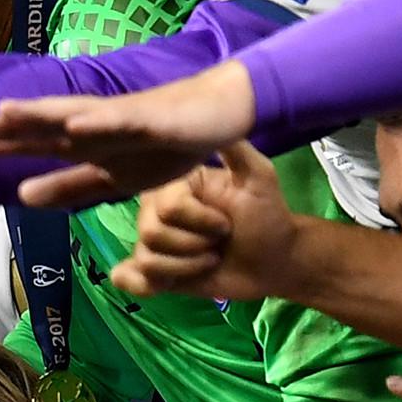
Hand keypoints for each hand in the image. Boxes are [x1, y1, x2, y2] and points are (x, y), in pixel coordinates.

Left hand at [0, 64, 259, 209]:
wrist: (217, 117)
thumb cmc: (162, 144)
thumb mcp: (112, 178)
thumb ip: (70, 186)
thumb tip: (22, 195)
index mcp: (84, 142)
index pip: (32, 145)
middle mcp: (93, 125)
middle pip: (42, 126)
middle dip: (5, 129)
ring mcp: (119, 118)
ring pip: (73, 115)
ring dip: (40, 113)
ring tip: (5, 113)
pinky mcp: (149, 117)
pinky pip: (119, 120)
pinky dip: (96, 121)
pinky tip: (74, 124)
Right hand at [113, 141, 299, 300]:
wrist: (275, 261)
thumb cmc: (268, 216)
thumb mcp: (259, 177)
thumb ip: (235, 149)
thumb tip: (214, 115)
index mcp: (175, 185)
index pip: (167, 207)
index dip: (199, 221)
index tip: (226, 223)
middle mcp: (157, 210)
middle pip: (151, 234)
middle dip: (194, 246)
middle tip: (219, 244)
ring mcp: (154, 242)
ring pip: (146, 260)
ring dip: (186, 268)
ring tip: (210, 260)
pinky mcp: (153, 272)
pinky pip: (126, 278)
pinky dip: (140, 284)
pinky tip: (161, 286)